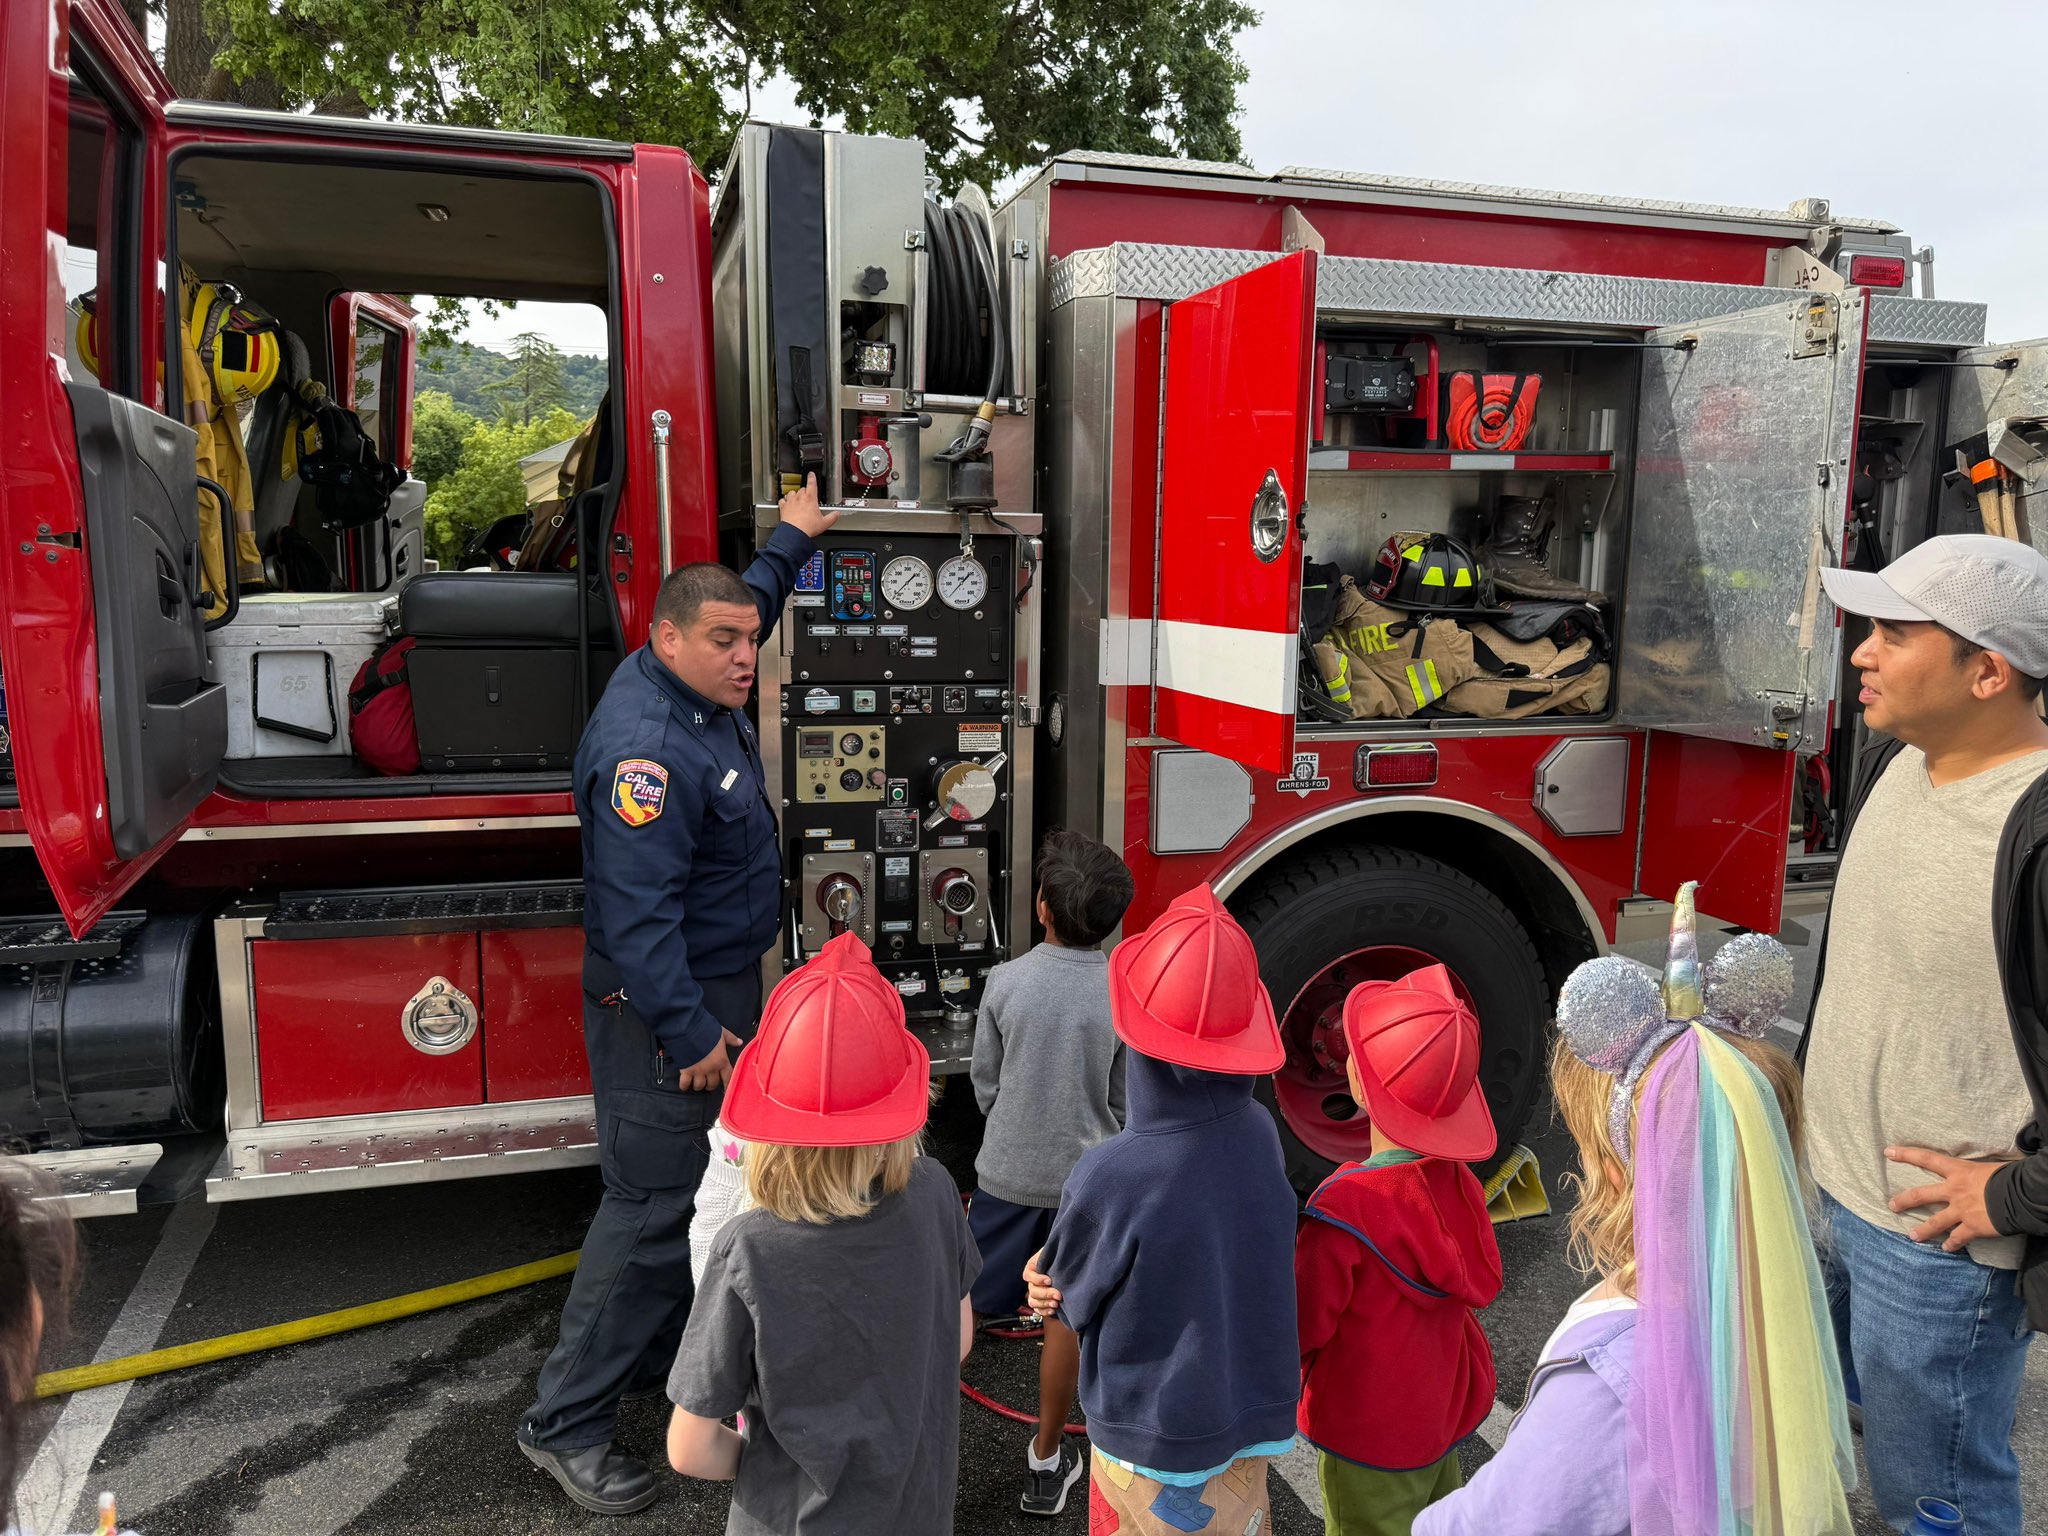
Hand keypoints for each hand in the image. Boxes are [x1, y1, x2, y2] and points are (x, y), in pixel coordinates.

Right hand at [678, 1029, 743, 1092]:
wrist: (689, 1029)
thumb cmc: (706, 1030)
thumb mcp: (722, 1033)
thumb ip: (731, 1039)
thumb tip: (739, 1042)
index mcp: (722, 1060)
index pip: (728, 1077)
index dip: (728, 1086)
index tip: (726, 1091)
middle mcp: (711, 1068)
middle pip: (713, 1084)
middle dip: (711, 1085)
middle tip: (708, 1083)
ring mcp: (698, 1071)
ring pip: (700, 1086)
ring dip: (698, 1086)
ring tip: (697, 1083)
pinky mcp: (686, 1070)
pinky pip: (685, 1083)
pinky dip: (684, 1086)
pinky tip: (684, 1086)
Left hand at [777, 473, 839, 538]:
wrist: (795, 533)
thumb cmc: (808, 527)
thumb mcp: (824, 523)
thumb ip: (832, 517)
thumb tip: (837, 514)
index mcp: (810, 499)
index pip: (812, 484)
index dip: (812, 477)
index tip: (811, 474)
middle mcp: (800, 498)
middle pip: (802, 489)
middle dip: (805, 492)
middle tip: (807, 497)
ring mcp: (791, 502)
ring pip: (792, 492)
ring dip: (794, 494)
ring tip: (796, 499)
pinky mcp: (783, 507)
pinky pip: (782, 500)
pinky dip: (784, 501)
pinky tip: (786, 504)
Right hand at [1023, 1247, 1061, 1318]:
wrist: (1070, 1265)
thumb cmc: (1062, 1255)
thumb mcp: (1055, 1251)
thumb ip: (1051, 1253)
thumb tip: (1055, 1250)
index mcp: (1033, 1267)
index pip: (1028, 1275)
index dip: (1037, 1279)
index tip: (1049, 1280)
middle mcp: (1033, 1281)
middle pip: (1032, 1291)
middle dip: (1045, 1294)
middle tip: (1058, 1295)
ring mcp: (1036, 1292)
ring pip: (1033, 1302)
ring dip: (1044, 1304)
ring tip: (1056, 1304)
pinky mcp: (1042, 1302)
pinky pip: (1038, 1310)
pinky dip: (1044, 1312)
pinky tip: (1053, 1310)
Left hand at [1887, 1145, 2008, 1249]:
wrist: (2022, 1195)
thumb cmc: (2009, 1175)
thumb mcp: (1987, 1166)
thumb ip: (1976, 1172)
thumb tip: (1981, 1174)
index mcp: (1958, 1170)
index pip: (1926, 1158)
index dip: (1906, 1154)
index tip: (1888, 1152)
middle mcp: (1954, 1191)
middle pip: (1921, 1195)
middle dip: (1904, 1200)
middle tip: (1891, 1205)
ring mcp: (1961, 1210)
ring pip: (1936, 1222)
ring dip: (1923, 1230)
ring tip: (1912, 1236)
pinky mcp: (1972, 1227)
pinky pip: (1958, 1238)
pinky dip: (1952, 1244)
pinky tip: (1947, 1248)